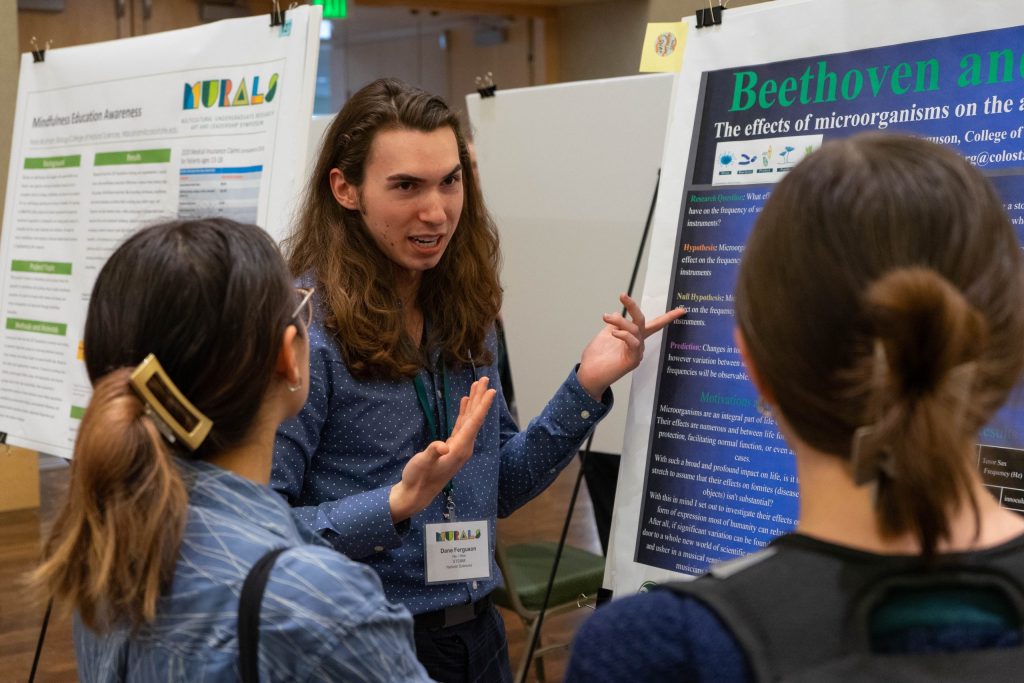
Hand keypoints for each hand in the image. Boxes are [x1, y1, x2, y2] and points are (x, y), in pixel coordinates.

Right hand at [389, 376, 496, 522]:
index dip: (482, 406)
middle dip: (480, 398)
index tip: (491, 390)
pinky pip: (462, 425)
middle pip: (475, 417)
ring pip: (469, 419)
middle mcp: (463, 446)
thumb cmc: (418, 478)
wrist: (416, 493)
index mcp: (460, 449)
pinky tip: (465, 402)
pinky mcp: (452, 446)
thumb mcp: (422, 464)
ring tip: (477, 385)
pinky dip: (464, 412)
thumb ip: (432, 453)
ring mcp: (459, 446)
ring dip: (473, 402)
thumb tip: (442, 446)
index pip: (474, 423)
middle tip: (484, 379)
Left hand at [576, 294, 685, 400]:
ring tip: (606, 317)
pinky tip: (614, 333)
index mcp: (633, 337)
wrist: (589, 374)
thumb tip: (618, 313)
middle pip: (642, 321)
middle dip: (633, 306)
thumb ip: (614, 325)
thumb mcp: (605, 335)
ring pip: (635, 329)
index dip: (667, 317)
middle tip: (622, 295)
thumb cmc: (596, 358)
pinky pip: (634, 342)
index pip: (653, 325)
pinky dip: (624, 334)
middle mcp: (638, 344)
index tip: (681, 310)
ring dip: (620, 321)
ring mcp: (637, 352)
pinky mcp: (633, 360)